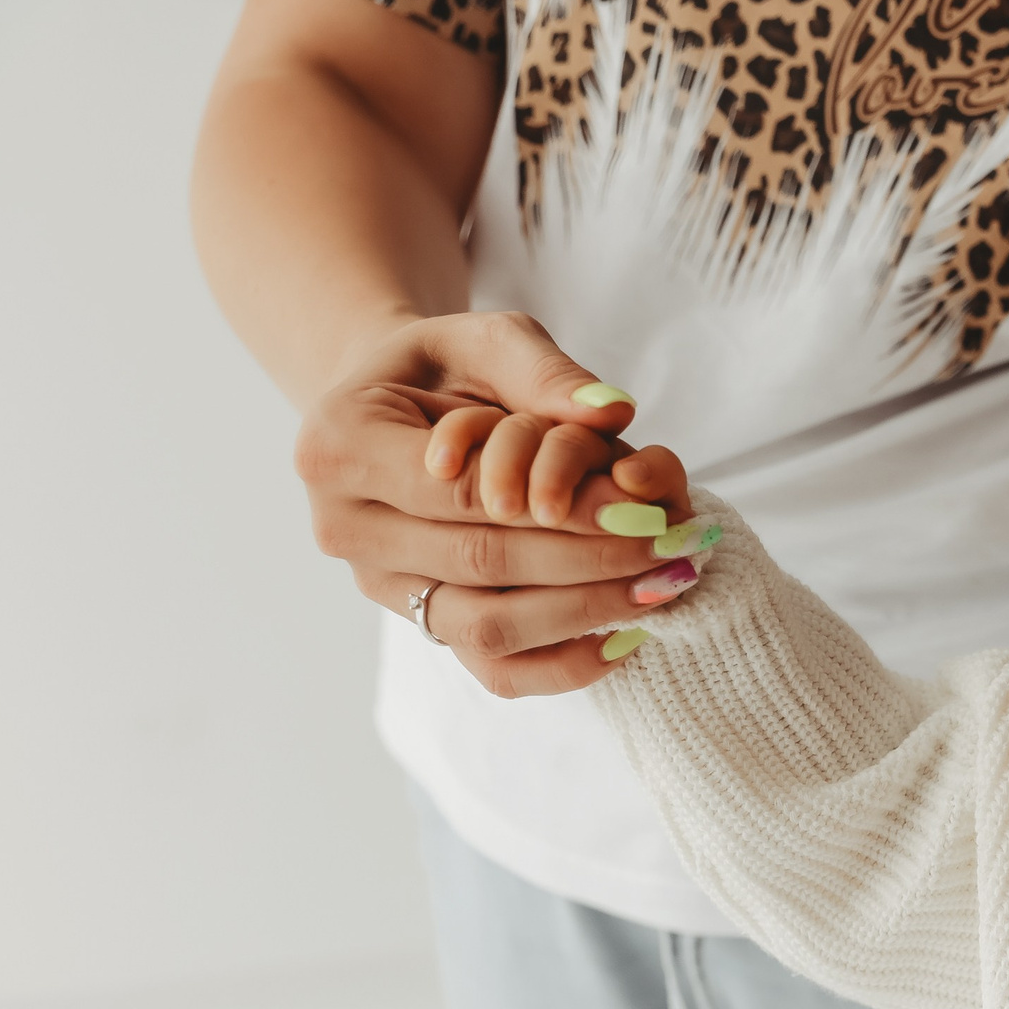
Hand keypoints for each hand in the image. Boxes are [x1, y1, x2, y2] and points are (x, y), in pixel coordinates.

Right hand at [295, 311, 692, 696]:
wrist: (401, 412)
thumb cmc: (446, 369)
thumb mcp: (486, 338)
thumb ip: (545, 370)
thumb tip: (611, 414)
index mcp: (337, 447)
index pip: (460, 494)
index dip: (558, 506)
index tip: (642, 507)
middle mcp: (345, 529)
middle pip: (480, 563)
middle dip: (587, 559)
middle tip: (671, 549)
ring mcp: (380, 588)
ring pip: (487, 628)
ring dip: (585, 613)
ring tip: (661, 586)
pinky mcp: (420, 625)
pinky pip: (495, 670)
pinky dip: (566, 664)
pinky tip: (630, 637)